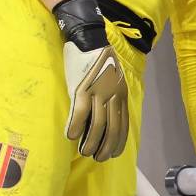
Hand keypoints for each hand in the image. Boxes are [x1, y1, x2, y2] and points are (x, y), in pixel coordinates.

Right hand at [54, 0, 128, 160]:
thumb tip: (106, 115)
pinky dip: (76, 127)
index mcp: (121, 92)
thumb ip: (112, 95)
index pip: (123, 122)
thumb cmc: (98, 58)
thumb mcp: (113, 77)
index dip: (118, 140)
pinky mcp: (81, 88)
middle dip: (106, 146)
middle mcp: (113, 94)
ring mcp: (98, 91)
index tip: (113, 153)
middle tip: (99, 158)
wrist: (88, 37)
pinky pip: (79, 113)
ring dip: (92, 141)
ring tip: (86, 152)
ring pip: (98, 123)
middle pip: (113, 126)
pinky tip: (71, 137)